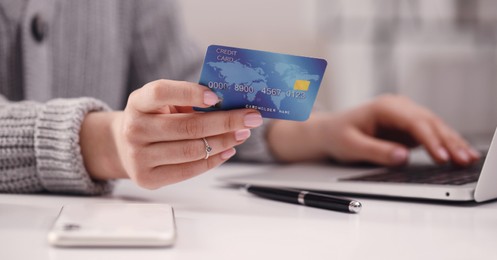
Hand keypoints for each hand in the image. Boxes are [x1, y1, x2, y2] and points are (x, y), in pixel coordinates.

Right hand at [80, 80, 262, 188]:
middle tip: (251, 117)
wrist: (123, 146)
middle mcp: (134, 129)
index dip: (190, 93)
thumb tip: (230, 105)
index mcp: (138, 103)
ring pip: (192, 150)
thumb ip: (190, 101)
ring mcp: (138, 156)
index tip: (218, 97)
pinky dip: (213, 160)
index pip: (161, 92)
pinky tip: (228, 150)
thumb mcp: (163, 103)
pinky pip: (189, 170)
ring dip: (224, 141)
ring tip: (243, 134)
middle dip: (226, 121)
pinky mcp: (148, 178)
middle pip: (187, 126)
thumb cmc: (154, 119)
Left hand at [267, 94, 479, 165]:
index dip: (429, 139)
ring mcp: (405, 115)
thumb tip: (402, 156)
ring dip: (451, 142)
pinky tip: (459, 154)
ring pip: (434, 127)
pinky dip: (445, 144)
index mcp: (384, 107)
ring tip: (468, 158)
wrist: (329, 132)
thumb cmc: (337, 136)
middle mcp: (398, 107)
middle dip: (447, 141)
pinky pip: (431, 134)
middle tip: (463, 159)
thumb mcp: (351, 146)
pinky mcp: (408, 127)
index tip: (441, 156)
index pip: (414, 121)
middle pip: (429, 122)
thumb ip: (376, 151)